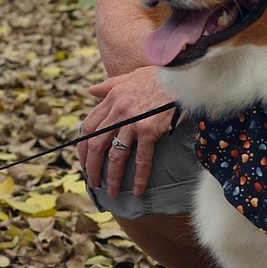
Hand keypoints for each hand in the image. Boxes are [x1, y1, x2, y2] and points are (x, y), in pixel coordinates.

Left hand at [78, 67, 176, 197]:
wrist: (184, 75)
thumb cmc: (160, 76)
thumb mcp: (130, 76)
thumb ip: (109, 85)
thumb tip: (91, 91)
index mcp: (111, 98)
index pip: (88, 126)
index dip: (83, 146)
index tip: (84, 160)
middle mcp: (119, 110)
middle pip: (97, 144)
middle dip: (92, 167)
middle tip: (93, 181)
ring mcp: (133, 121)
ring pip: (116, 155)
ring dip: (111, 177)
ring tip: (110, 192)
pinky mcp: (150, 130)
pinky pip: (142, 159)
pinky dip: (139, 177)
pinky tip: (137, 190)